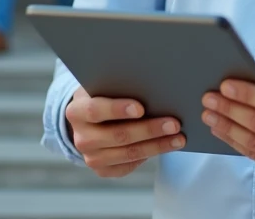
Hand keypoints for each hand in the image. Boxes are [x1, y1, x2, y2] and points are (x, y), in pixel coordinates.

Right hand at [64, 87, 185, 177]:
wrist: (89, 119)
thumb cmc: (104, 95)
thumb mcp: (104, 86)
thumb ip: (120, 86)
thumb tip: (154, 85)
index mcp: (76, 111)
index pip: (95, 110)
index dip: (117, 109)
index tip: (141, 108)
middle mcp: (81, 137)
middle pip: (117, 135)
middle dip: (149, 130)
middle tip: (174, 123)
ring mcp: (90, 157)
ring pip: (128, 153)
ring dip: (157, 146)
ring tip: (178, 138)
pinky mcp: (103, 170)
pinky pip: (129, 165)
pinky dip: (150, 155)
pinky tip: (166, 146)